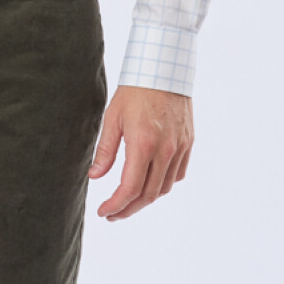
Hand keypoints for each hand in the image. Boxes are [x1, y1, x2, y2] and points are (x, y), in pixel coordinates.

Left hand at [88, 85, 192, 219]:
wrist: (164, 68)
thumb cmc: (135, 91)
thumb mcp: (112, 118)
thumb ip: (105, 150)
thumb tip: (95, 176)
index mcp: (143, 144)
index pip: (130, 189)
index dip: (115, 205)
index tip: (103, 212)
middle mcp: (165, 150)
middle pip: (148, 195)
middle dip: (129, 209)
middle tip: (113, 214)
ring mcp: (180, 147)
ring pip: (164, 188)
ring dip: (146, 199)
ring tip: (128, 200)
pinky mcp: (188, 143)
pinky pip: (178, 174)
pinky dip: (163, 184)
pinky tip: (149, 182)